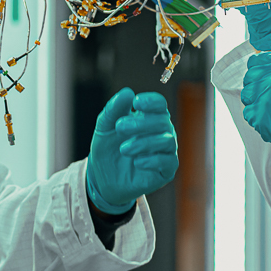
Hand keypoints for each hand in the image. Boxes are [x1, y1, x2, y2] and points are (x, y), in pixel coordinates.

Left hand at [87, 89, 178, 214]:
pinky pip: (168, 162)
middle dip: (141, 123)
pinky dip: (153, 160)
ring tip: (124, 149)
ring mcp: (165, 152)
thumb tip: (127, 92)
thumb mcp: (104, 127)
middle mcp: (161, 132)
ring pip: (167, 140)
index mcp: (149, 118)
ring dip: (144, 142)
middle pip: (163, 121)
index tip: (136, 103)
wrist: (102, 178)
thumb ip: (113, 109)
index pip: (159, 104)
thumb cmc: (107, 149)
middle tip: (120, 127)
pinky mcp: (166, 171)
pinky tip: (136, 162)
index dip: (151, 101)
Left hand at [240, 52, 270, 187]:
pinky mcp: (259, 119)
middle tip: (267, 93)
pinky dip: (255, 115)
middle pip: (250, 77)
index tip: (262, 74)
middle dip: (256, 82)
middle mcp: (270, 80)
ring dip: (254, 98)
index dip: (258, 66)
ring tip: (268, 106)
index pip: (256, 60)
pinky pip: (248, 113)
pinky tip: (269, 117)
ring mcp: (263, 100)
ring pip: (246, 95)